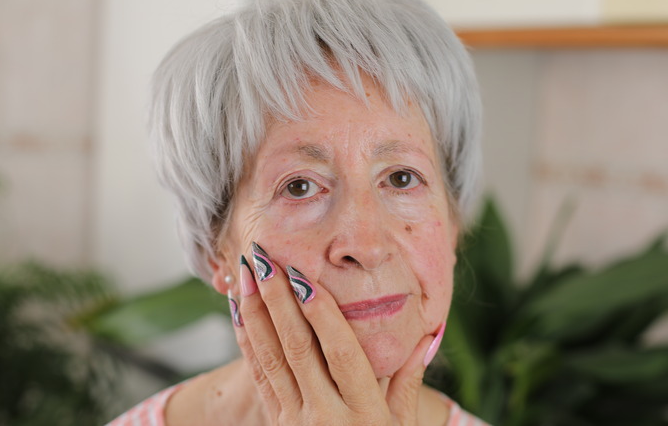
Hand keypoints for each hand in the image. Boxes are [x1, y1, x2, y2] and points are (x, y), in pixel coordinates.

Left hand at [229, 242, 440, 425]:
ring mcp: (295, 421)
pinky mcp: (275, 423)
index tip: (305, 278)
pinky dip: (246, 341)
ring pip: (271, 358)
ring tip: (246, 274)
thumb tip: (428, 336)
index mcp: (365, 414)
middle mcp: (326, 416)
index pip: (341, 354)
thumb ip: (409, 382)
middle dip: (278, 299)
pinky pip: (258, 376)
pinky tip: (239, 312)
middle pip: (298, 348)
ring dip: (255, 313)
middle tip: (264, 258)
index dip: (322, 315)